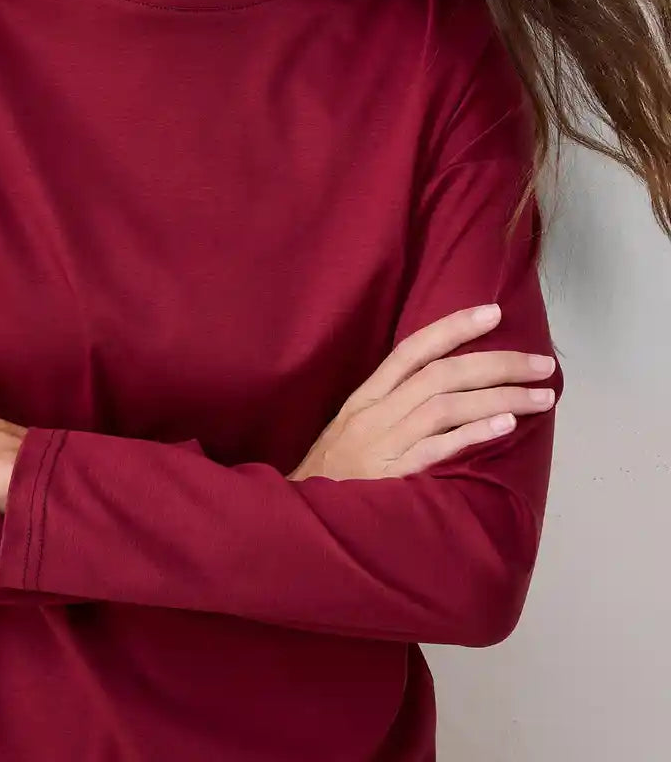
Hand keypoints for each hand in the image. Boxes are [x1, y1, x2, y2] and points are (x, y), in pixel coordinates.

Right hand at [287, 304, 556, 481]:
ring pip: (445, 406)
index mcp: (364, 400)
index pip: (411, 350)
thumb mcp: (350, 434)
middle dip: (497, 363)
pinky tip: (505, 426)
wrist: (295, 524)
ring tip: (540, 396)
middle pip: (441, 374)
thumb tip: (441, 393)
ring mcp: (381, 446)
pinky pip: (435, 450)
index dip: (452, 327)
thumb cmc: (329, 481)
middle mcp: (373, 415)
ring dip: (499, 397)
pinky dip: (471, 435)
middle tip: (542, 363)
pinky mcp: (389, 480)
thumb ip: (388, 412)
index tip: (493, 313)